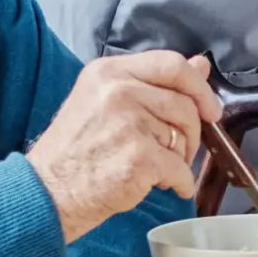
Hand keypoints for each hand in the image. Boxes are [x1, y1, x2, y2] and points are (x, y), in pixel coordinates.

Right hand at [27, 52, 222, 241]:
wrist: (47, 192)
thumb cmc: (74, 151)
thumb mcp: (104, 101)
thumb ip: (153, 82)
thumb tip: (200, 66)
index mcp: (109, 72)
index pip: (172, 64)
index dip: (199, 87)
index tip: (210, 108)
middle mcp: (118, 91)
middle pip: (184, 104)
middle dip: (192, 132)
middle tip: (180, 150)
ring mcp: (129, 124)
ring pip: (184, 137)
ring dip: (181, 159)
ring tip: (159, 169)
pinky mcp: (139, 157)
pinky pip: (180, 169)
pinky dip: (180, 183)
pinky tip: (166, 186)